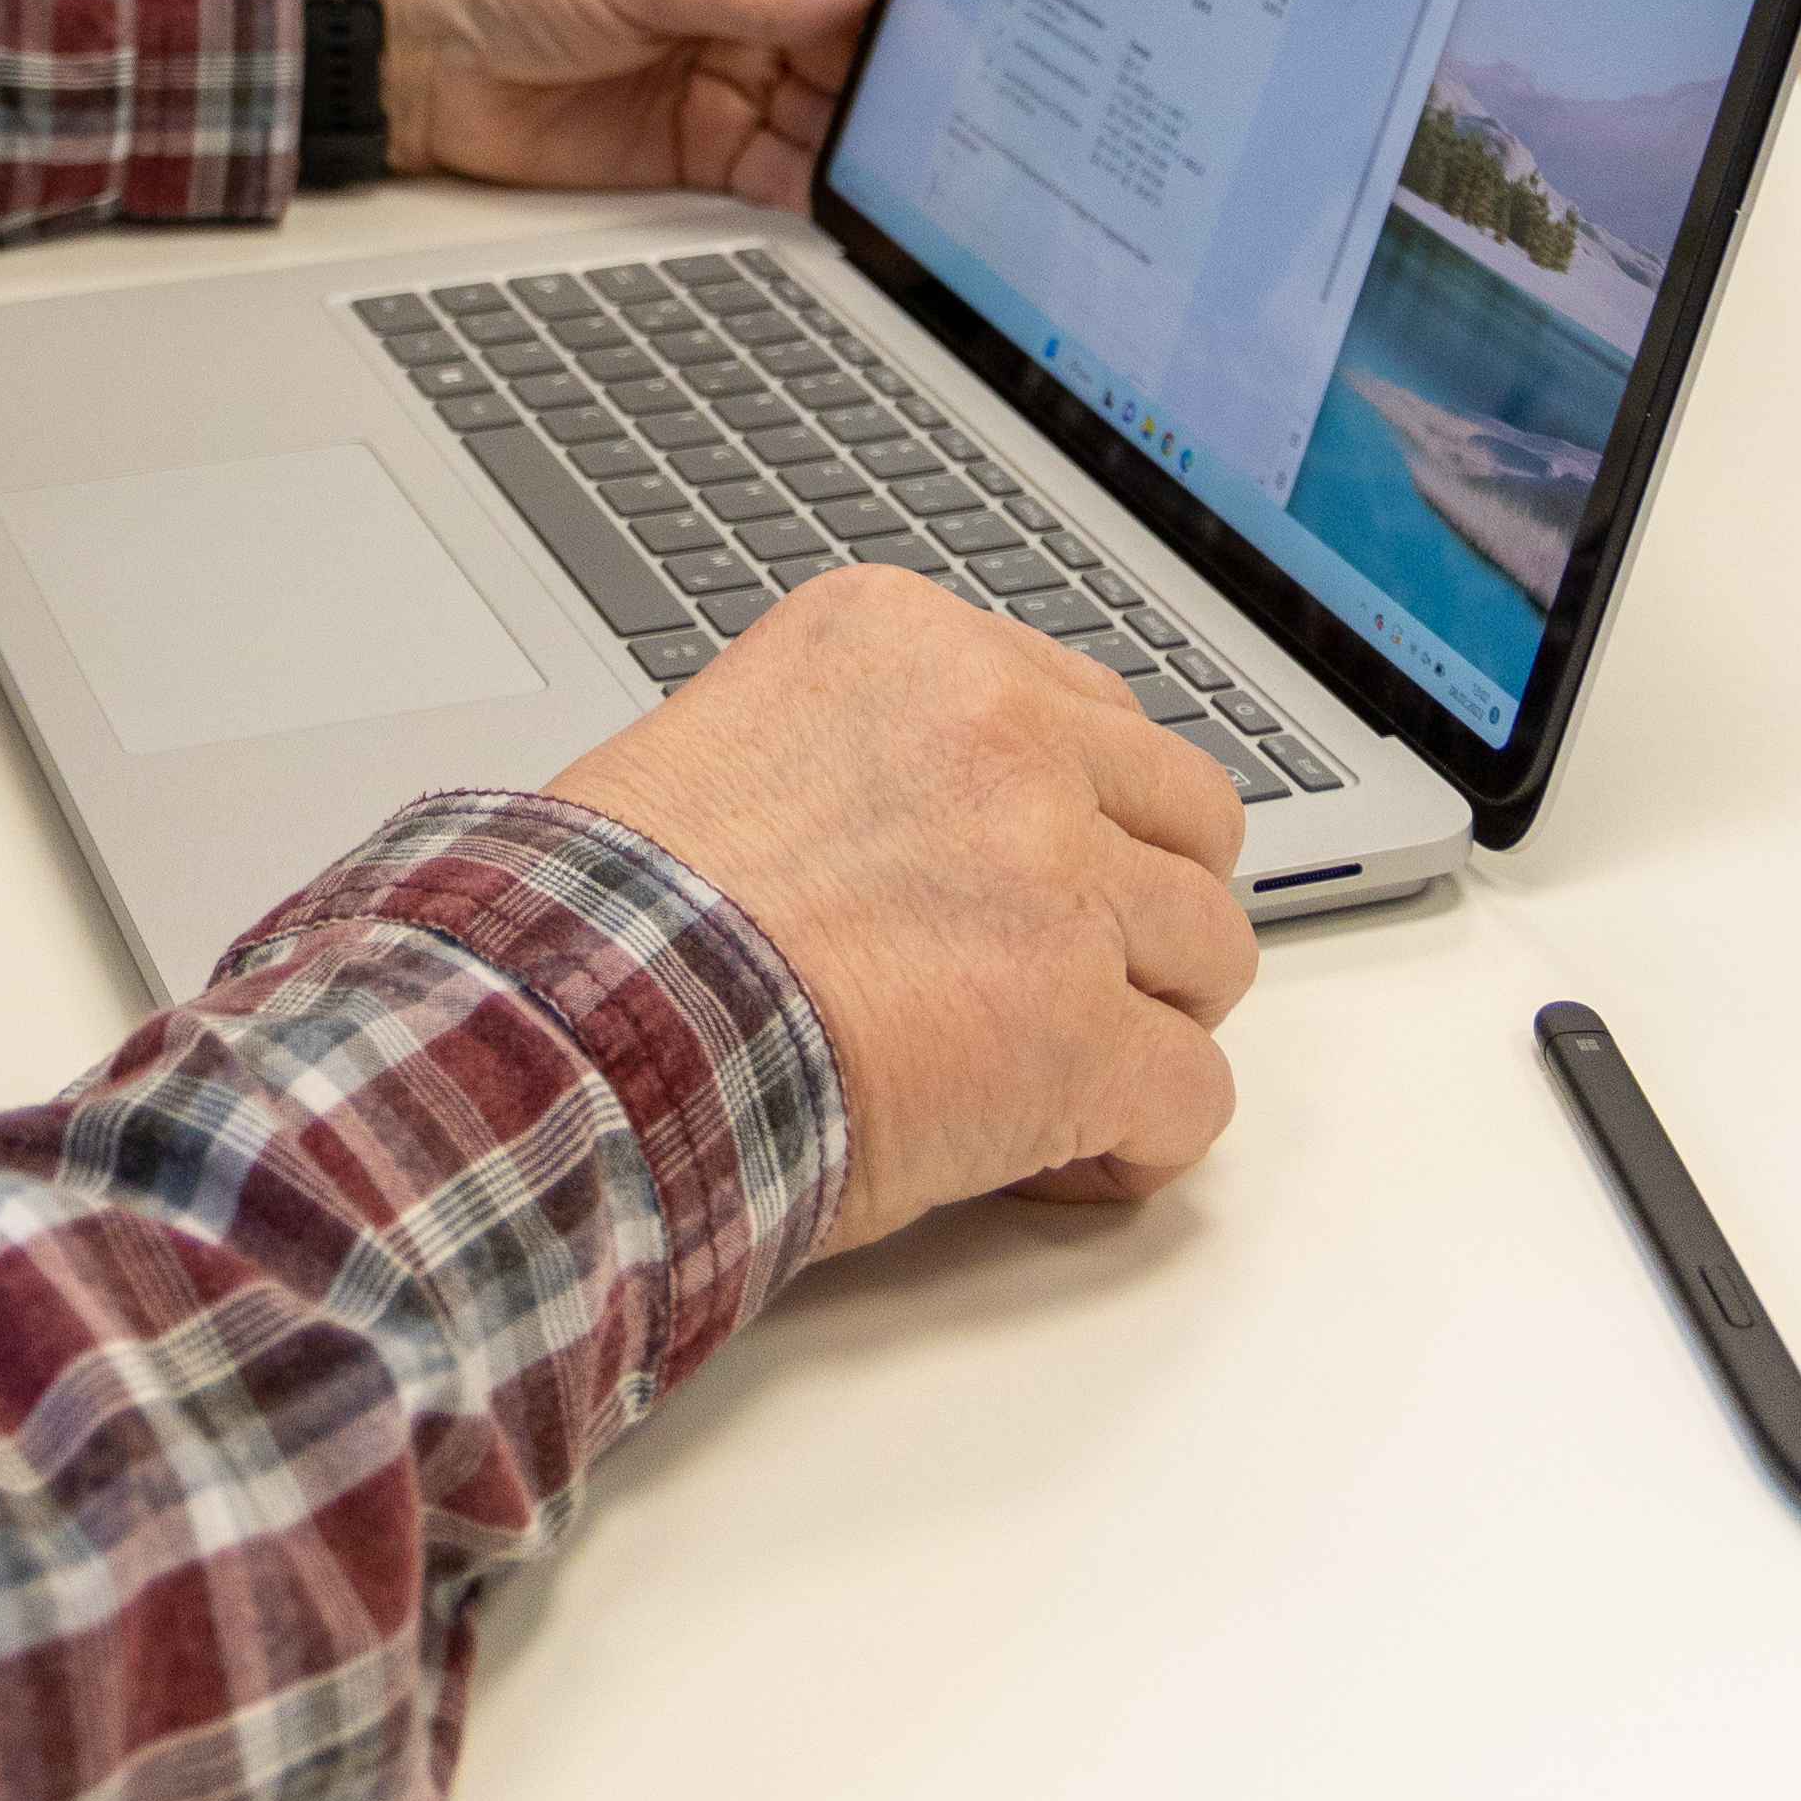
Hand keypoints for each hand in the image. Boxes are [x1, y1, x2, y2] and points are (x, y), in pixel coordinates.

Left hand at [376, 0, 882, 201]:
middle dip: (888, 83)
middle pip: (854, 46)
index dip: (898, 4)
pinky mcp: (704, 149)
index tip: (939, 45)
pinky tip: (844, 203)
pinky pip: (782, 172)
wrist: (413, 54)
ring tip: (896, 172)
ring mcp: (731, 75)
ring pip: (829, 115)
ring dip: (860, 142)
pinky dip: (816, 191)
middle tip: (924, 124)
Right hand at [559, 576, 1254, 1243]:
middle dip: (1144, 904)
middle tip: (1070, 980)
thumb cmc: (619, 910)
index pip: (1086, 712)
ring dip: (1150, 1019)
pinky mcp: (1080, 1026)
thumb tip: (931, 837)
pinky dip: (1138, 1142)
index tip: (1033, 886)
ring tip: (1059, 1076)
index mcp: (913, 642)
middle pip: (1187, 815)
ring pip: (1214, 948)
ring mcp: (1057, 877)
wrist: (586, 1015)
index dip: (1078, 816)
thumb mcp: (744, 737)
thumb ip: (873, 753)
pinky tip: (1060, 1158)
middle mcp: (1005, 733)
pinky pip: (1193, 1092)